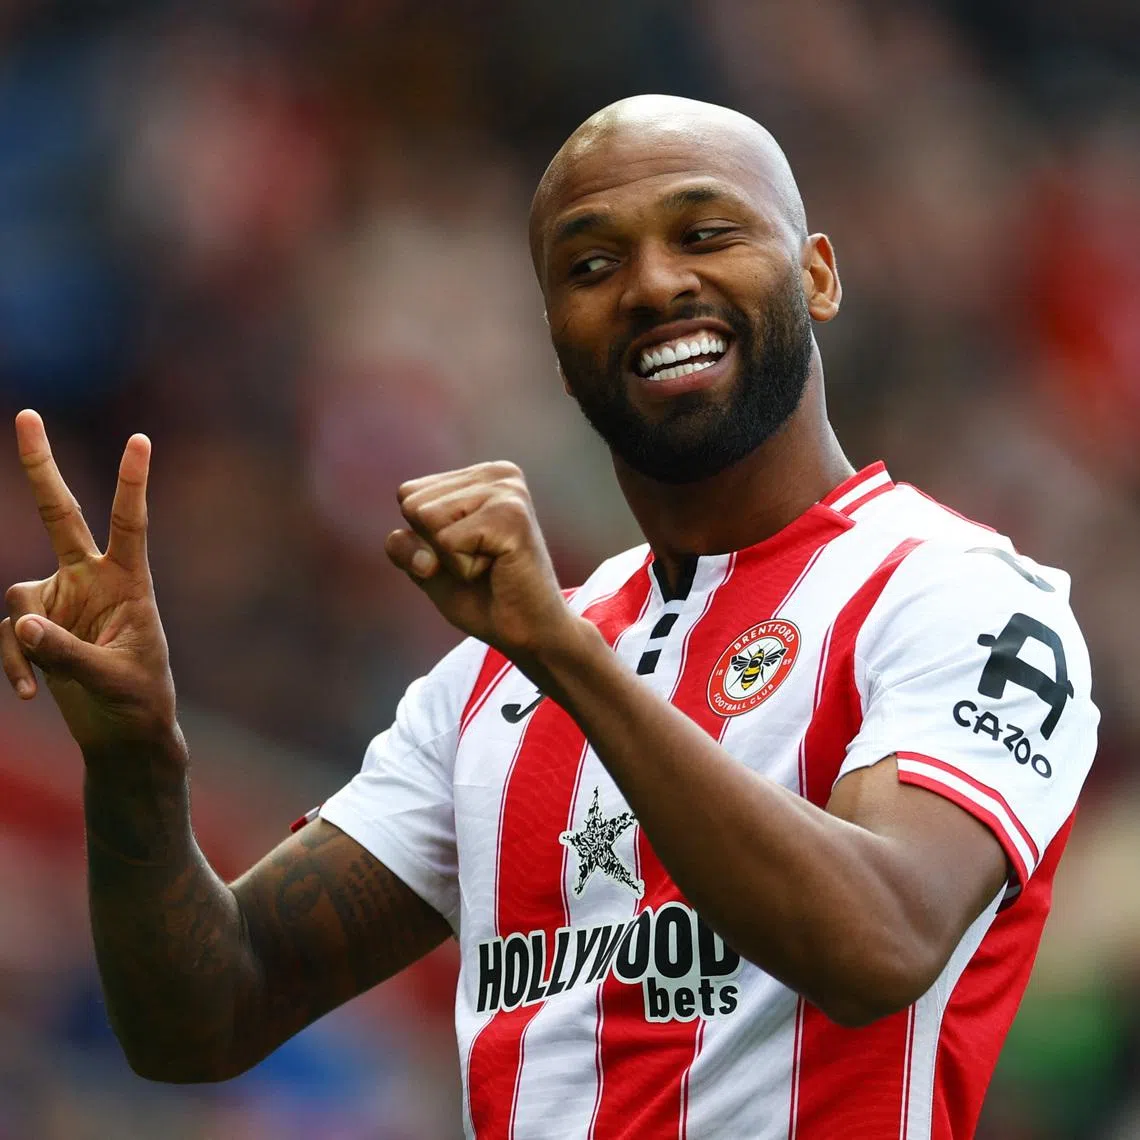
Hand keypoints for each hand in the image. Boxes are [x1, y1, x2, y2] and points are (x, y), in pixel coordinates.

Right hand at [1, 411, 181, 762]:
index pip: (131, 524)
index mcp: (129, 583)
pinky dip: (13, 662)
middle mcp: (91, 580)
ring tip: (40, 683)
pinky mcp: (37, 626)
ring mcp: (60, 600)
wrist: (124, 733)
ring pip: (18, 598)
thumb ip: (66, 652)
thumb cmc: (138, 700)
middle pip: (60, 515)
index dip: (132, 483)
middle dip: (40, 468)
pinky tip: (27, 693)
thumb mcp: (112, 679)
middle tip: (28, 416)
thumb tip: (20, 623)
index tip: (141, 439)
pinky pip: (10, 634)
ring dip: (25, 643)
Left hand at [385, 461, 578, 665]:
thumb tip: (423, 556)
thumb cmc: (483, 597)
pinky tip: (498, 568)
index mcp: (479, 476)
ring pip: (427, 518)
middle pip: (412, 504)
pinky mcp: (512, 515)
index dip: (423, 538)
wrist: (529, 632)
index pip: (408, 494)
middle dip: (435, 547)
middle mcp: (497, 473)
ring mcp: (508, 490)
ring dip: (450, 558)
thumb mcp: (428, 567)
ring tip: (490, 564)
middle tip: (481, 562)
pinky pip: (448, 541)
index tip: (466, 552)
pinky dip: (464, 568)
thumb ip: (404, 547)